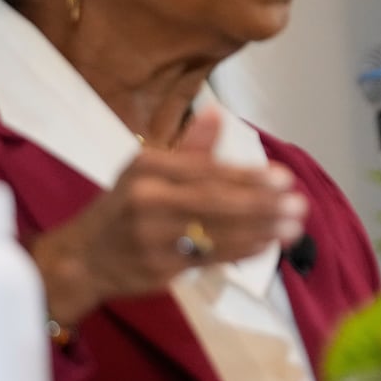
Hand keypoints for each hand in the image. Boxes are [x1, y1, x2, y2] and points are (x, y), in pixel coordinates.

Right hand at [30, 107, 307, 326]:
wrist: (82, 258)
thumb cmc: (124, 207)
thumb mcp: (147, 169)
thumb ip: (190, 148)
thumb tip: (217, 112)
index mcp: (148, 167)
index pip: (207, 171)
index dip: (248, 176)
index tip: (283, 178)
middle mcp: (147, 199)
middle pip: (214, 202)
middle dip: (261, 205)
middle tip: (298, 205)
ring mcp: (151, 237)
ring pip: (216, 232)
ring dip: (260, 231)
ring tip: (293, 227)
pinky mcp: (158, 268)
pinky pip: (208, 258)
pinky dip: (240, 252)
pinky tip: (265, 245)